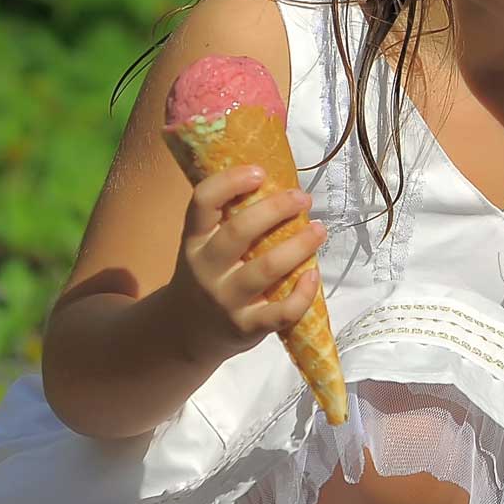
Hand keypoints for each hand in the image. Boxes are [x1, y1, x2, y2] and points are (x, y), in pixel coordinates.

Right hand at [166, 164, 327, 362]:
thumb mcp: (204, 246)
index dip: (229, 182)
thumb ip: (229, 218)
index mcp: (194, 240)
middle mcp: (206, 268)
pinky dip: (302, 294)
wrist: (185, 332)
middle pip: (239, 232)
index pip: (202, 202)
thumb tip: (278, 173)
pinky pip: (280, 312)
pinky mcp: (245, 327)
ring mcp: (225, 300)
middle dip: (276, 209)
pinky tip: (314, 275)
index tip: (260, 172)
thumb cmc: (209, 275)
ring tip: (319, 230)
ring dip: (298, 246)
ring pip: (266, 268)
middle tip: (303, 198)